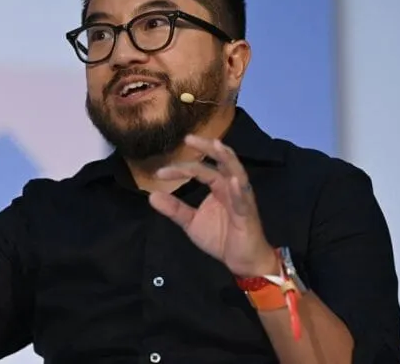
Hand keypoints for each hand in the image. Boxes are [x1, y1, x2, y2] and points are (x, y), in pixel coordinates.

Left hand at [149, 134, 278, 277]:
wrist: (242, 261)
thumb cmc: (221, 238)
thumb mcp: (191, 222)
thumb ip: (174, 208)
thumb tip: (151, 195)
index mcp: (218, 186)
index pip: (200, 170)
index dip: (180, 169)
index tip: (159, 173)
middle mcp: (230, 187)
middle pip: (220, 161)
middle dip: (206, 149)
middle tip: (188, 138)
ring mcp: (241, 199)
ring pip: (236, 173)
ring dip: (226, 158)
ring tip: (216, 145)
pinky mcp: (247, 214)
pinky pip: (243, 199)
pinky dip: (238, 189)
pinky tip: (232, 180)